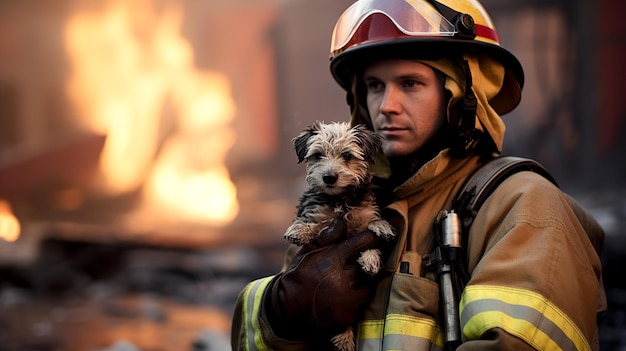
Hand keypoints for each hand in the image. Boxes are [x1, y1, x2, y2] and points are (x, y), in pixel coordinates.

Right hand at [265, 217, 389, 339]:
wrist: (287, 308)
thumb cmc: (299, 275)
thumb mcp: (308, 252)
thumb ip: (327, 237)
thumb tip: (342, 221)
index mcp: (333, 259)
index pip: (364, 242)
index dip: (373, 237)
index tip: (377, 235)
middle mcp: (343, 278)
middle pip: (373, 264)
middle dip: (374, 259)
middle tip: (372, 255)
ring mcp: (348, 299)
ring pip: (371, 285)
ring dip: (367, 280)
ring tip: (358, 277)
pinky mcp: (350, 315)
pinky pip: (363, 302)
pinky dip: (359, 297)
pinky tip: (350, 294)